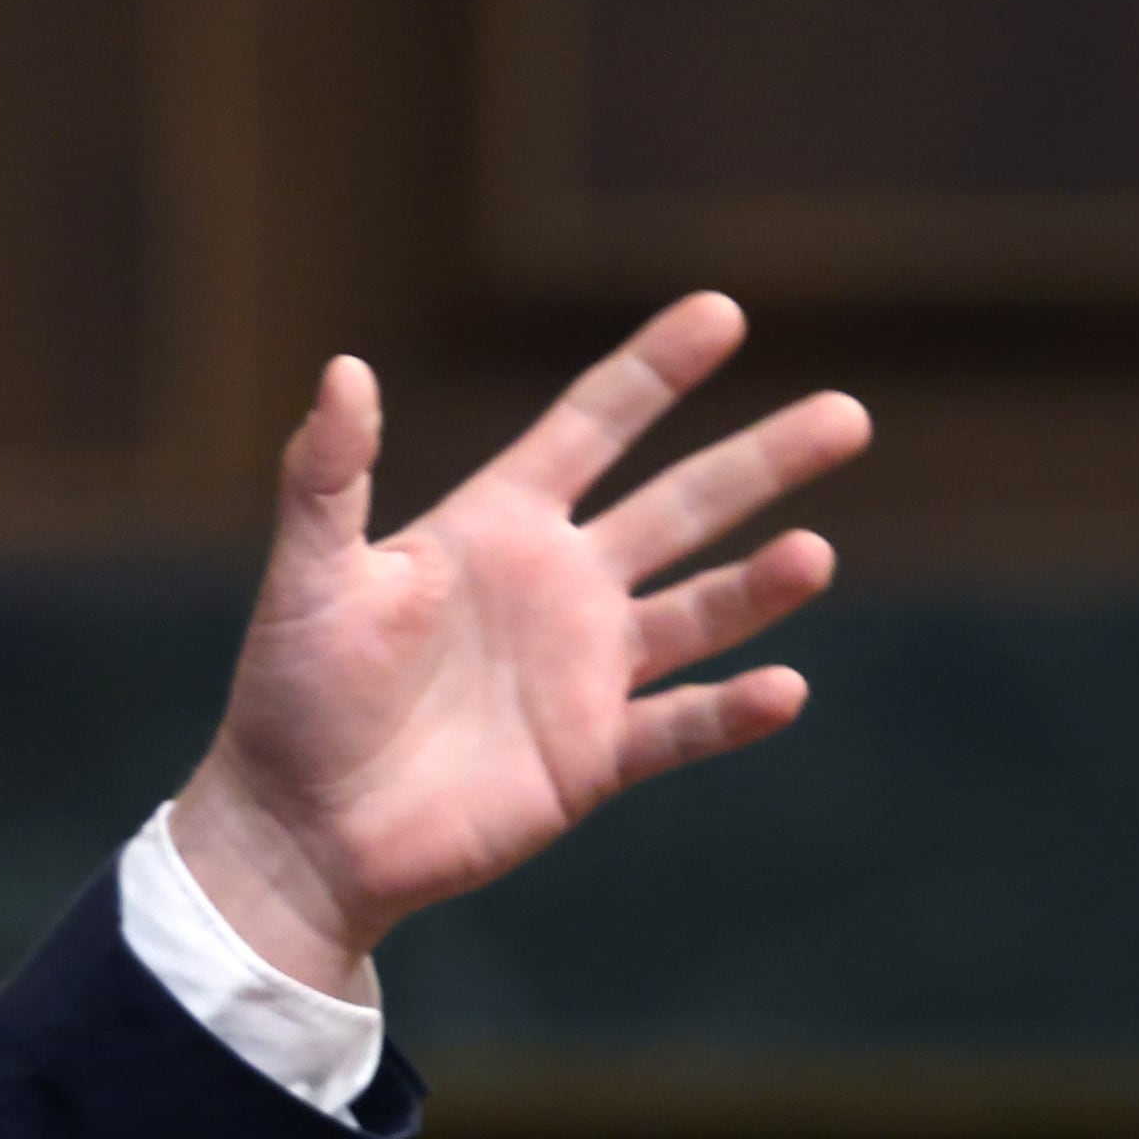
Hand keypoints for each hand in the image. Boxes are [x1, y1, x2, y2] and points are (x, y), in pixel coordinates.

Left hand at [169, 293, 869, 996]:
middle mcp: (557, 588)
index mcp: (495, 528)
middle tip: (847, 414)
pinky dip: (733, 713)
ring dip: (760, 584)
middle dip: (762, 461)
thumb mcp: (309, 577)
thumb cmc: (291, 696)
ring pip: (701, 612)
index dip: (654, 371)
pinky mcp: (593, 757)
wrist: (298, 828)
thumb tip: (344, 367)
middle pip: (682, 506)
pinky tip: (782, 688)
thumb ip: (328, 477)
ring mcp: (583, 673)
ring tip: (815, 553)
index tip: (723, 310)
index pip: (592, 428)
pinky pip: (681, 728)